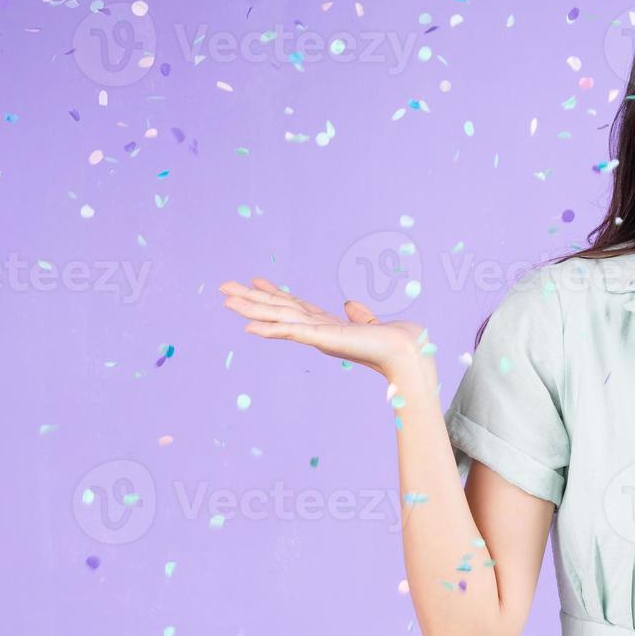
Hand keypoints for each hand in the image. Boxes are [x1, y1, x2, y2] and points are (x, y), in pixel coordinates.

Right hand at [218, 277, 431, 382]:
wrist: (410, 354)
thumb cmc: (398, 342)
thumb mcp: (373, 322)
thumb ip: (359, 315)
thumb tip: (349, 304)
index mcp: (329, 326)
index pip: (295, 306)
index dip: (275, 293)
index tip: (256, 281)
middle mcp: (319, 331)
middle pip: (278, 310)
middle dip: (252, 299)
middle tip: (224, 287)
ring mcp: (319, 336)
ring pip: (278, 319)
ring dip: (252, 310)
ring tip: (226, 299)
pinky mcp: (324, 339)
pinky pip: (292, 332)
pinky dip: (270, 329)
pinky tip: (249, 326)